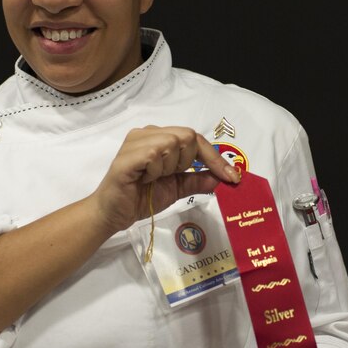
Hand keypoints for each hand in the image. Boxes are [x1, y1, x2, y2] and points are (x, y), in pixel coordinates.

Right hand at [92, 125, 240, 232]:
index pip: (194, 137)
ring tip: (152, 178)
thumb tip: (223, 177)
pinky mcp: (127, 155)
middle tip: (168, 176)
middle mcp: (147, 133)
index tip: (232, 177)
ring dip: (169, 167)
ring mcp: (135, 141)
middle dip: (187, 161)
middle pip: (187, 136)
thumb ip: (197, 179)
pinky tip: (145, 179)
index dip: (215, 157)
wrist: (114, 214)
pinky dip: (156, 170)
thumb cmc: (141, 197)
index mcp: (159, 137)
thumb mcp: (176, 188)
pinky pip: (154, 154)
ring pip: (172, 143)